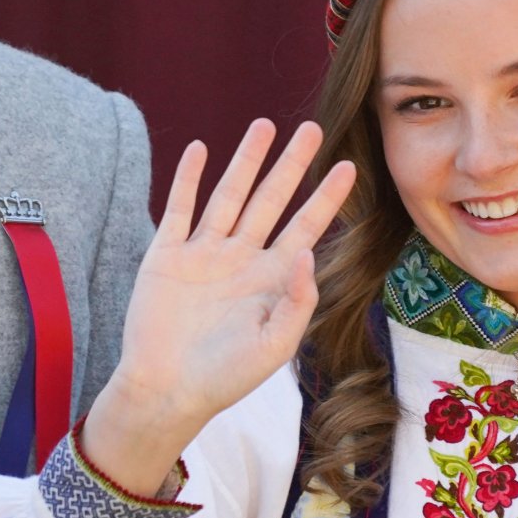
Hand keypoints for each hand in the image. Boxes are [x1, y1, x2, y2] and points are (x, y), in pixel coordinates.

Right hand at [81, 119, 354, 492]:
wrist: (166, 391)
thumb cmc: (226, 376)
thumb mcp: (275, 346)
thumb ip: (298, 302)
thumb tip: (307, 254)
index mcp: (272, 278)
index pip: (307, 227)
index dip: (327, 197)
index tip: (350, 166)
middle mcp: (242, 258)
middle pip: (272, 199)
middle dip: (292, 164)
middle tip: (314, 129)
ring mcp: (205, 254)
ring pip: (230, 195)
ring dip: (246, 160)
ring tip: (264, 126)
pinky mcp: (167, 255)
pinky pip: (179, 209)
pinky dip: (188, 179)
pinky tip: (201, 149)